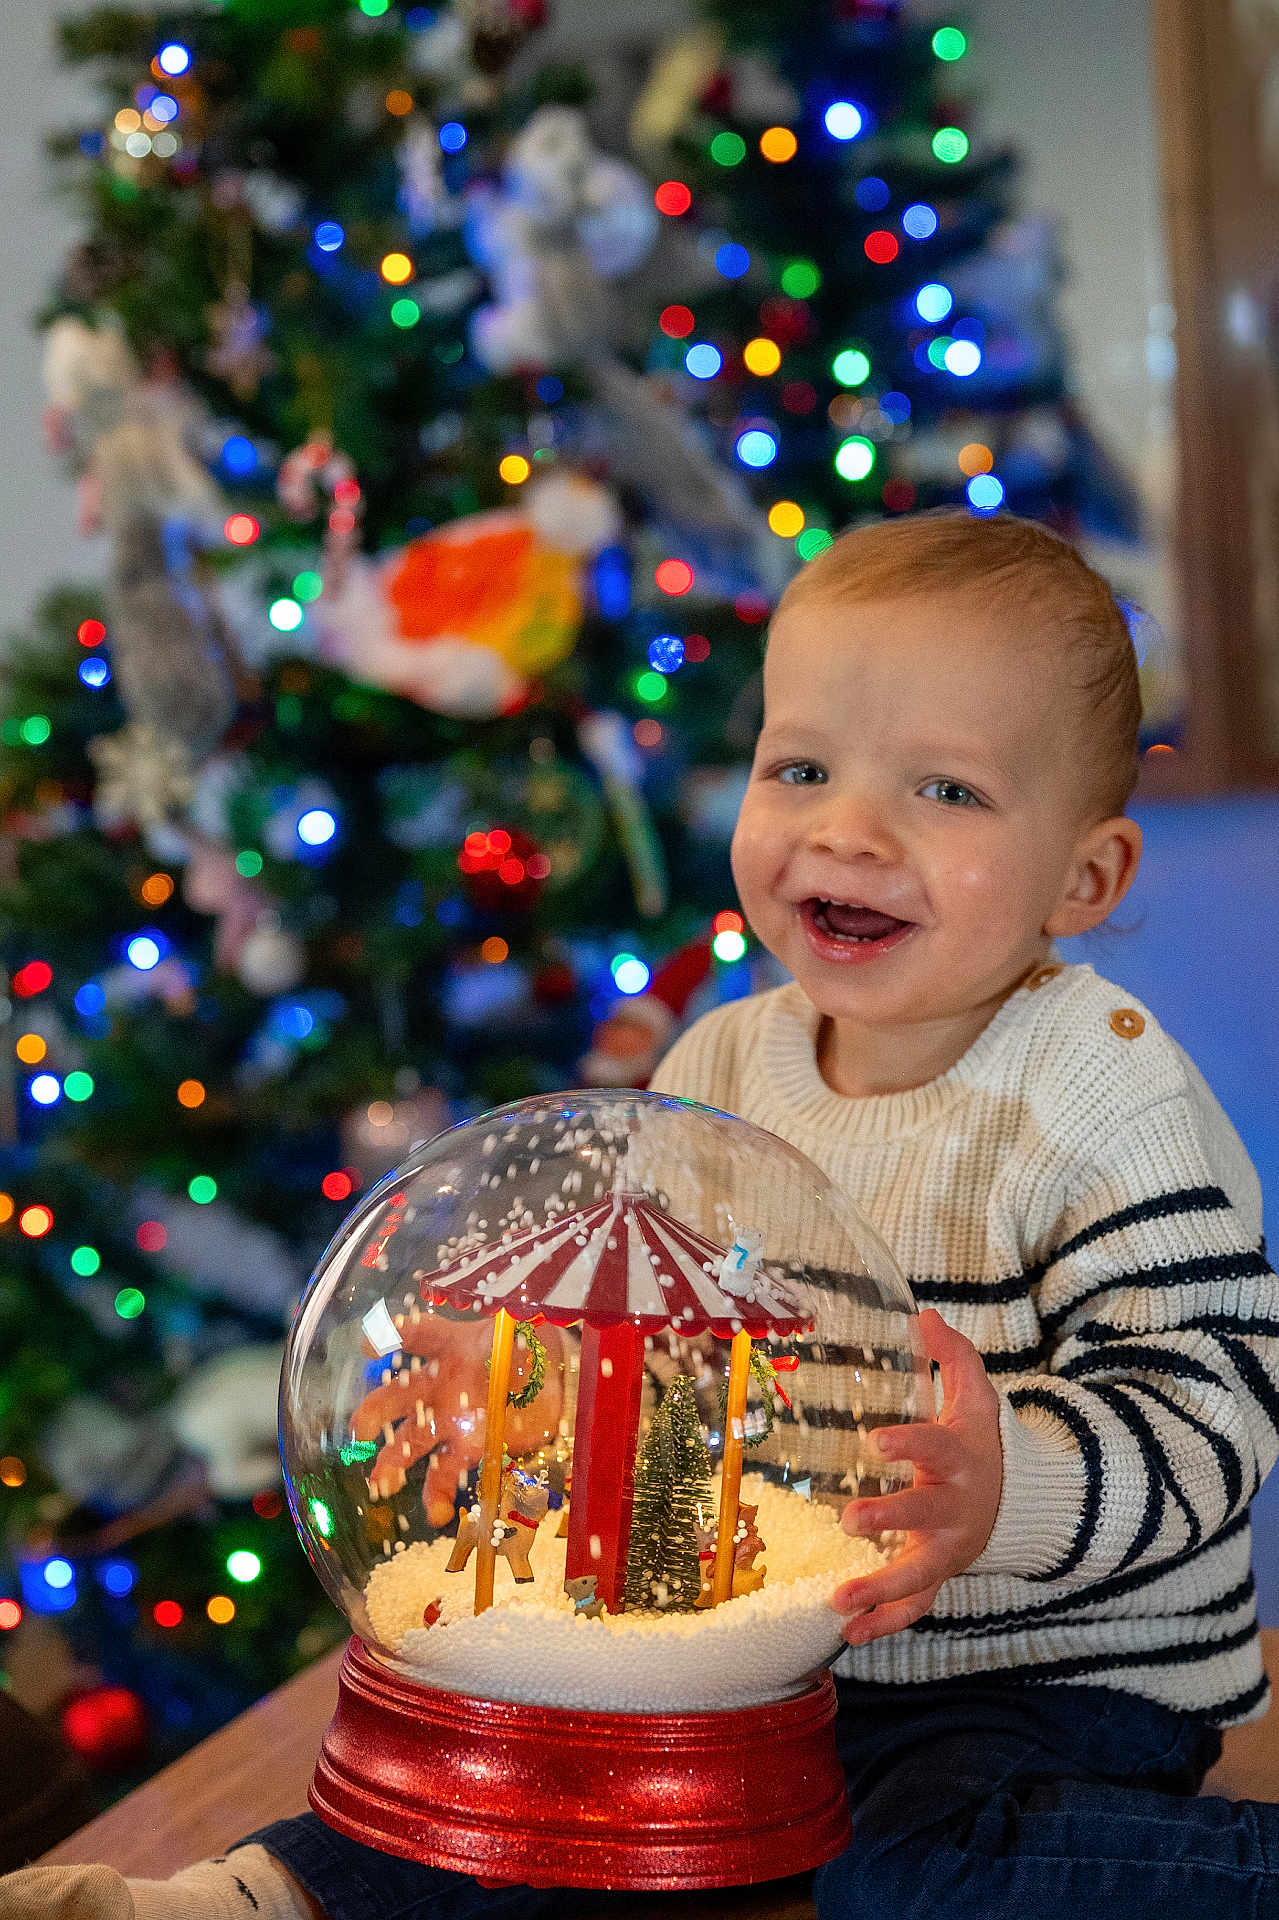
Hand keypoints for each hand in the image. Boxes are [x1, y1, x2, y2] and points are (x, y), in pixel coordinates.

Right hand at [349, 1315, 562, 1525]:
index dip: (394, 1337)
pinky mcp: (469, 1448)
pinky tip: (436, 1514)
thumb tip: (524, 1310)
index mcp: (452, 1346)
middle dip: (378, 1410)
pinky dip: (437, 1495)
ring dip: (394, 1461)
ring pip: (413, 1441)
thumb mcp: (523, 1325)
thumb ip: (515, 1319)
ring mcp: (451, 1419)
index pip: (421, 1336)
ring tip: (383, 1482)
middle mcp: (440, 1384)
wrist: (551, 1380)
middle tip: (361, 1428)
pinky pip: (445, 1474)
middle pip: (401, 1395)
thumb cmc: (527, 1345)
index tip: (370, 1346)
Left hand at [831, 1307, 1002, 1645]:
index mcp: (958, 1458)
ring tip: (839, 1601)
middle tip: (850, 1520)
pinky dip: (885, 1623)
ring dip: (880, 1589)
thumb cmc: (981, 1441)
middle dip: (890, 1520)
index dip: (908, 1443)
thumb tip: (925, 1314)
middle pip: (924, 1517)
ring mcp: (948, 1547)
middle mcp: (955, 1507)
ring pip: (919, 1574)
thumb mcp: (975, 1394)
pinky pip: (915, 1605)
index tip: (877, 1440)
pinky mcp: (940, 1575)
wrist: (1019, 1501)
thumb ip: (953, 1355)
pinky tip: (848, 1635)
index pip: (934, 1446)